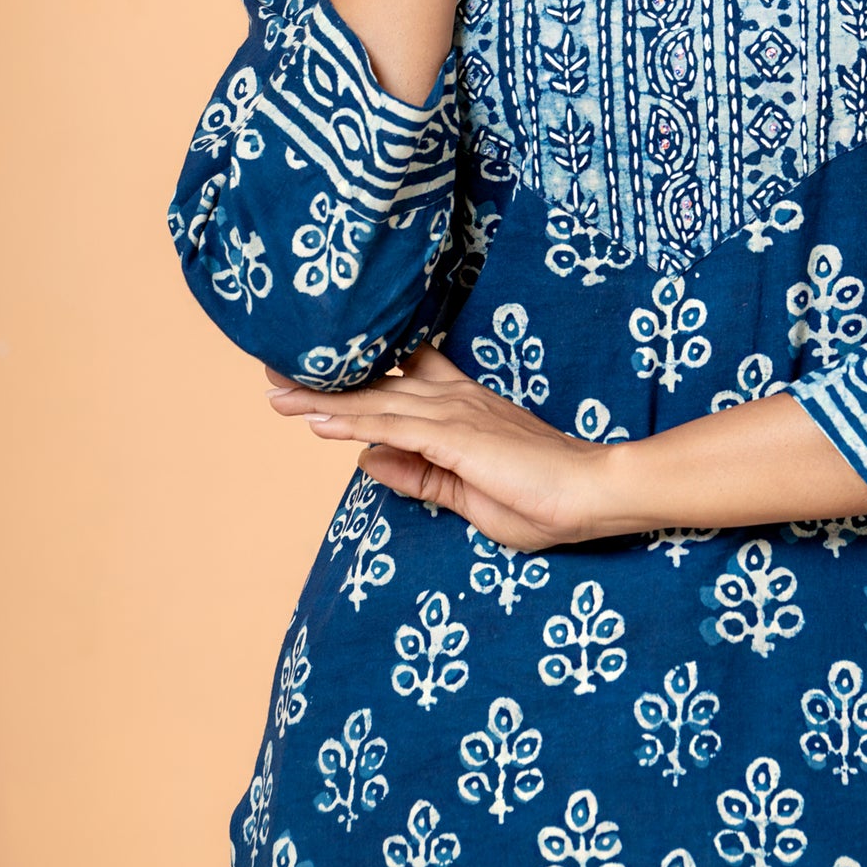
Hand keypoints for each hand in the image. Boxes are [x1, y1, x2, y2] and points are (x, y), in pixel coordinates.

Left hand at [263, 341, 618, 551]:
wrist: (593, 493)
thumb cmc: (543, 497)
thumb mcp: (466, 493)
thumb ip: (419, 475)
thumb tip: (367, 458)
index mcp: (461, 409)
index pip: (399, 379)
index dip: (357, 374)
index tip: (312, 371)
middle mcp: (454, 401)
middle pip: (377, 383)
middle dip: (323, 379)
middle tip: (273, 369)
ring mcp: (456, 415)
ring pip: (376, 402)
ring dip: (322, 399)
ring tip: (276, 394)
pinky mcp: (457, 438)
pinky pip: (393, 428)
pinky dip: (352, 422)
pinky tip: (318, 422)